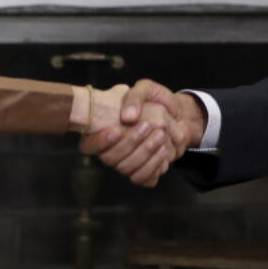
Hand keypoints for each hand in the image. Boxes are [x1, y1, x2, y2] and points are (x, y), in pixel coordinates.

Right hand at [79, 79, 203, 186]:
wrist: (179, 116)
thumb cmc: (157, 101)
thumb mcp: (146, 90)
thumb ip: (134, 96)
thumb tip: (127, 117)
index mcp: (103, 129)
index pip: (88, 145)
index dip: (99, 142)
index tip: (116, 130)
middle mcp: (111, 150)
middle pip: (109, 158)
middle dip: (130, 142)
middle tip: (148, 126)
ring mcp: (126, 163)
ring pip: (126, 168)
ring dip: (144, 152)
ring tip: (160, 135)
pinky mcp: (142, 172)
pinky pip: (142, 178)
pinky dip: (154, 164)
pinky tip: (163, 150)